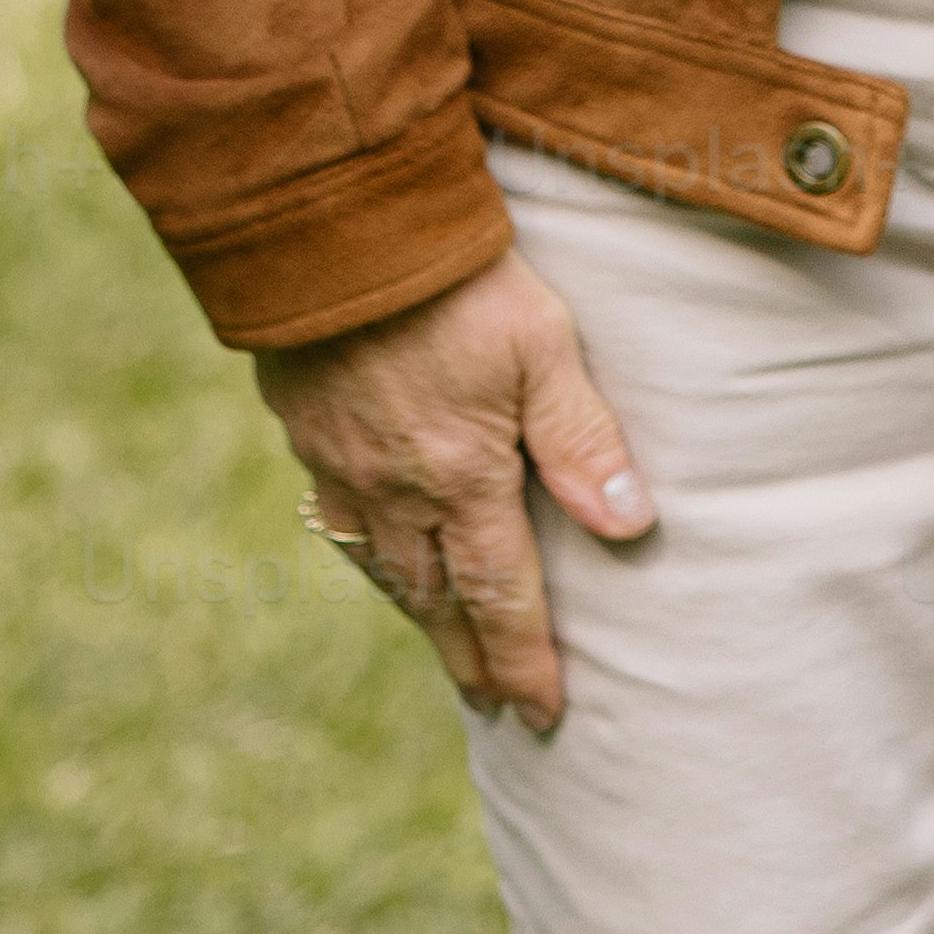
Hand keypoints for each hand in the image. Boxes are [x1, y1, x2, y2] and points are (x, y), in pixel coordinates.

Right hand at [252, 250, 656, 735]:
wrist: (331, 220)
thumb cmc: (455, 276)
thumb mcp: (543, 344)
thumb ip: (583, 440)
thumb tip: (629, 529)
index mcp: (462, 476)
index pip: (503, 595)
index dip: (524, 659)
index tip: (542, 713)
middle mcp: (397, 487)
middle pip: (437, 598)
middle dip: (470, 657)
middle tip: (492, 706)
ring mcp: (340, 462)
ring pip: (382, 565)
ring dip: (418, 612)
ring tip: (442, 642)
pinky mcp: (304, 427)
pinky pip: (338, 517)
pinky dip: (368, 554)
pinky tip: (377, 552)